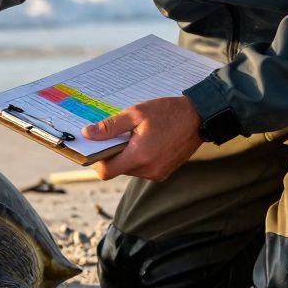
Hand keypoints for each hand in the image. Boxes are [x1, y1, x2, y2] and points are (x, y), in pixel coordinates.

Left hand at [82, 96, 202, 181]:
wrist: (199, 118)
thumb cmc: (168, 113)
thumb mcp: (136, 114)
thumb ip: (110, 127)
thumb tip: (88, 134)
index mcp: (139, 157)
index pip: (106, 171)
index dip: (96, 160)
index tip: (96, 146)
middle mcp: (148, 170)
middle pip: (117, 169)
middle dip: (113, 153)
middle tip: (118, 134)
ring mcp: (157, 174)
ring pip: (129, 169)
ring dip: (126, 155)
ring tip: (135, 136)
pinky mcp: (163, 173)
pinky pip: (142, 169)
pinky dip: (138, 157)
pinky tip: (146, 141)